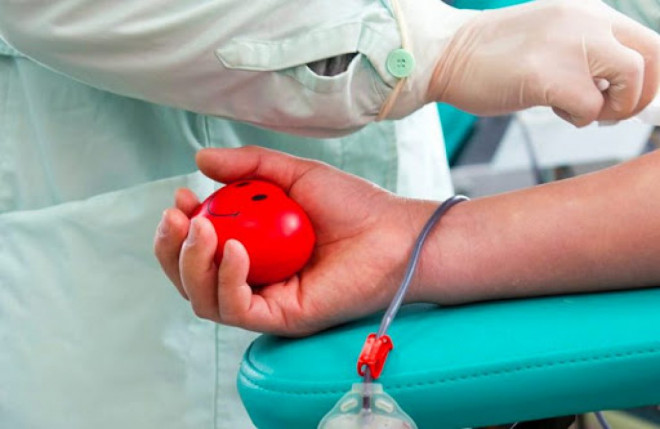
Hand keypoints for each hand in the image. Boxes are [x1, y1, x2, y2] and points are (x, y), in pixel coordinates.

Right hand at [153, 146, 434, 335]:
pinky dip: (227, 279)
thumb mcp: (294, 175)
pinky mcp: (282, 317)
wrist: (394, 233)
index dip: (180, 227)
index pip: (200, 248)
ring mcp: (266, 300)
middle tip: (176, 217)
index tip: (181, 197)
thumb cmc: (352, 206)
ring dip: (192, 264)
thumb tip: (201, 159)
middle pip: (191, 278)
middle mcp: (253, 279)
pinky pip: (237, 309)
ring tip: (202, 229)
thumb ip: (249, 166)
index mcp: (251, 250)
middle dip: (172, 249)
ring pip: (204, 299)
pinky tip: (234, 249)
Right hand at [429, 0, 659, 125]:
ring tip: (582, 111)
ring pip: (631, 80)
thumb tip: (615, 87)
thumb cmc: (489, 55)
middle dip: (641, 94)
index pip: (646, 40)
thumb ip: (584, 51)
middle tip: (615, 112)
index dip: (648, 77)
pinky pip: (590, 107)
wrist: (445, 53)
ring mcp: (568, 45)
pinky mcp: (548, 75)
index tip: (633, 99)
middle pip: (652, 56)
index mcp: (587, 11)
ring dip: (614, 108)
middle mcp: (585, 20)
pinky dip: (579, 118)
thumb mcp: (549, 38)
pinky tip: (555, 111)